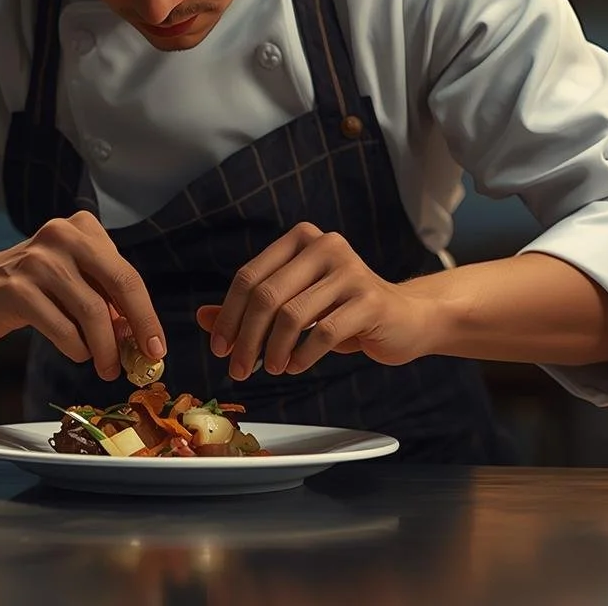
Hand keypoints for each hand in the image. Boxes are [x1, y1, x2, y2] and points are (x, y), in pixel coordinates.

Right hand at [0, 211, 165, 380]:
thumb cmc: (29, 285)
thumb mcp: (71, 280)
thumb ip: (103, 298)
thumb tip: (138, 336)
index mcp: (82, 229)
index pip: (127, 274)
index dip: (146, 314)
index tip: (157, 346)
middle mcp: (62, 237)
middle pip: (119, 284)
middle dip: (138, 327)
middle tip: (145, 360)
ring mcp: (38, 261)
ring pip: (91, 312)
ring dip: (104, 348)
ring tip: (106, 367)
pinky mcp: (17, 289)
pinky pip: (62, 328)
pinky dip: (76, 348)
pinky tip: (76, 353)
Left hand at [196, 222, 428, 379]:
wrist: (405, 319)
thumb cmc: (343, 313)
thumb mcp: (294, 307)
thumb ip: (251, 309)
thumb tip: (202, 316)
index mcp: (301, 239)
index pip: (249, 277)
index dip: (228, 315)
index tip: (220, 349)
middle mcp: (325, 245)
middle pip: (266, 296)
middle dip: (246, 338)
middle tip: (238, 369)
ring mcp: (350, 270)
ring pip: (292, 316)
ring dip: (272, 350)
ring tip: (271, 368)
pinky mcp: (369, 300)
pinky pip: (322, 332)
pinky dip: (302, 355)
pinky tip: (296, 365)